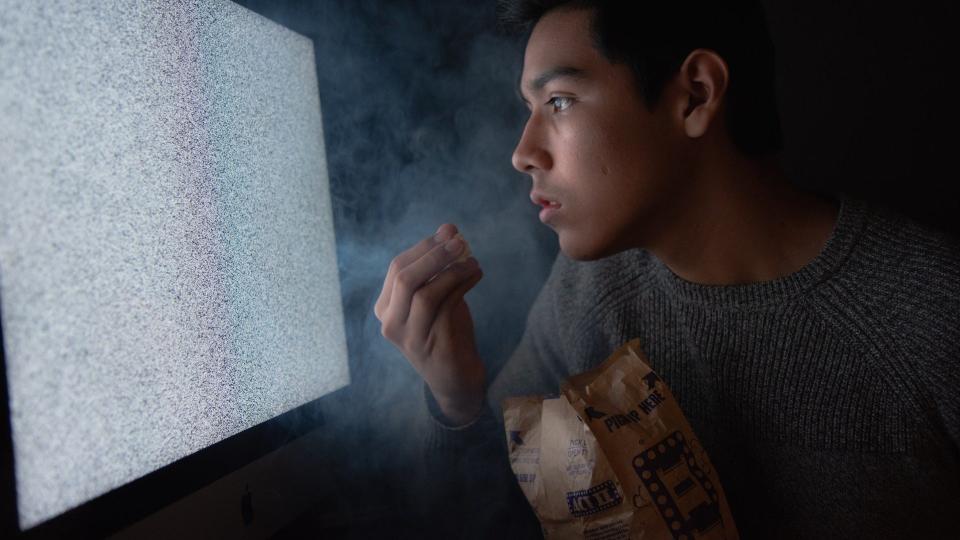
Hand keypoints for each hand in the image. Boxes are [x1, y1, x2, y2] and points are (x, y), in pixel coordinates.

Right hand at [374, 223, 485, 424]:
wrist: (456, 378)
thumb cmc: (445, 331)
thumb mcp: (435, 298)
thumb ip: (438, 269)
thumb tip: (449, 229)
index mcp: (386, 308)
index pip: (398, 268)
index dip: (424, 246)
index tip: (449, 231)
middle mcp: (390, 323)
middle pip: (405, 277)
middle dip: (434, 254)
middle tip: (460, 240)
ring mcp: (408, 336)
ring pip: (424, 292)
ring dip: (452, 269)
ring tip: (473, 259)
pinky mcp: (431, 343)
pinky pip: (445, 305)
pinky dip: (462, 284)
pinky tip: (476, 274)